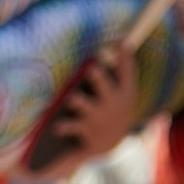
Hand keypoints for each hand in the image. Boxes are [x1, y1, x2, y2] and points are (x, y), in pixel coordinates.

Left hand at [38, 42, 137, 164]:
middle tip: (92, 70)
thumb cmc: (115, 107)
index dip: (124, 57)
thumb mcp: (125, 90)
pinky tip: (55, 128)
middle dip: (98, 79)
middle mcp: (111, 103)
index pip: (127, 72)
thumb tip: (123, 39)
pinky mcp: (84, 129)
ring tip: (72, 99)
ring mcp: (97, 117)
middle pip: (104, 87)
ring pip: (84, 105)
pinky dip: (63, 127)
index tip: (120, 41)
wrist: (110, 145)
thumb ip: (123, 67)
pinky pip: (71, 126)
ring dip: (77, 102)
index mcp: (125, 92)